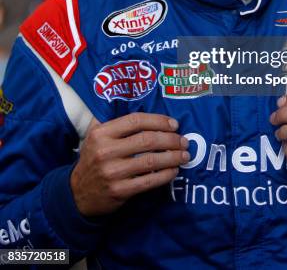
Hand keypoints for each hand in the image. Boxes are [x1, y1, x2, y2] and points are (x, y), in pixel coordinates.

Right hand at [70, 113, 188, 216]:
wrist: (77, 194)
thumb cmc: (94, 159)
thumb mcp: (96, 137)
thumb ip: (118, 125)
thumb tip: (152, 115)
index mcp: (101, 133)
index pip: (136, 120)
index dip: (159, 121)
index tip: (174, 124)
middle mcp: (105, 150)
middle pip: (147, 140)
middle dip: (171, 139)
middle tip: (184, 141)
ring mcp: (112, 172)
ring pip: (151, 161)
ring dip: (173, 157)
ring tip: (185, 155)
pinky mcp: (119, 191)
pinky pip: (149, 181)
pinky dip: (165, 175)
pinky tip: (174, 171)